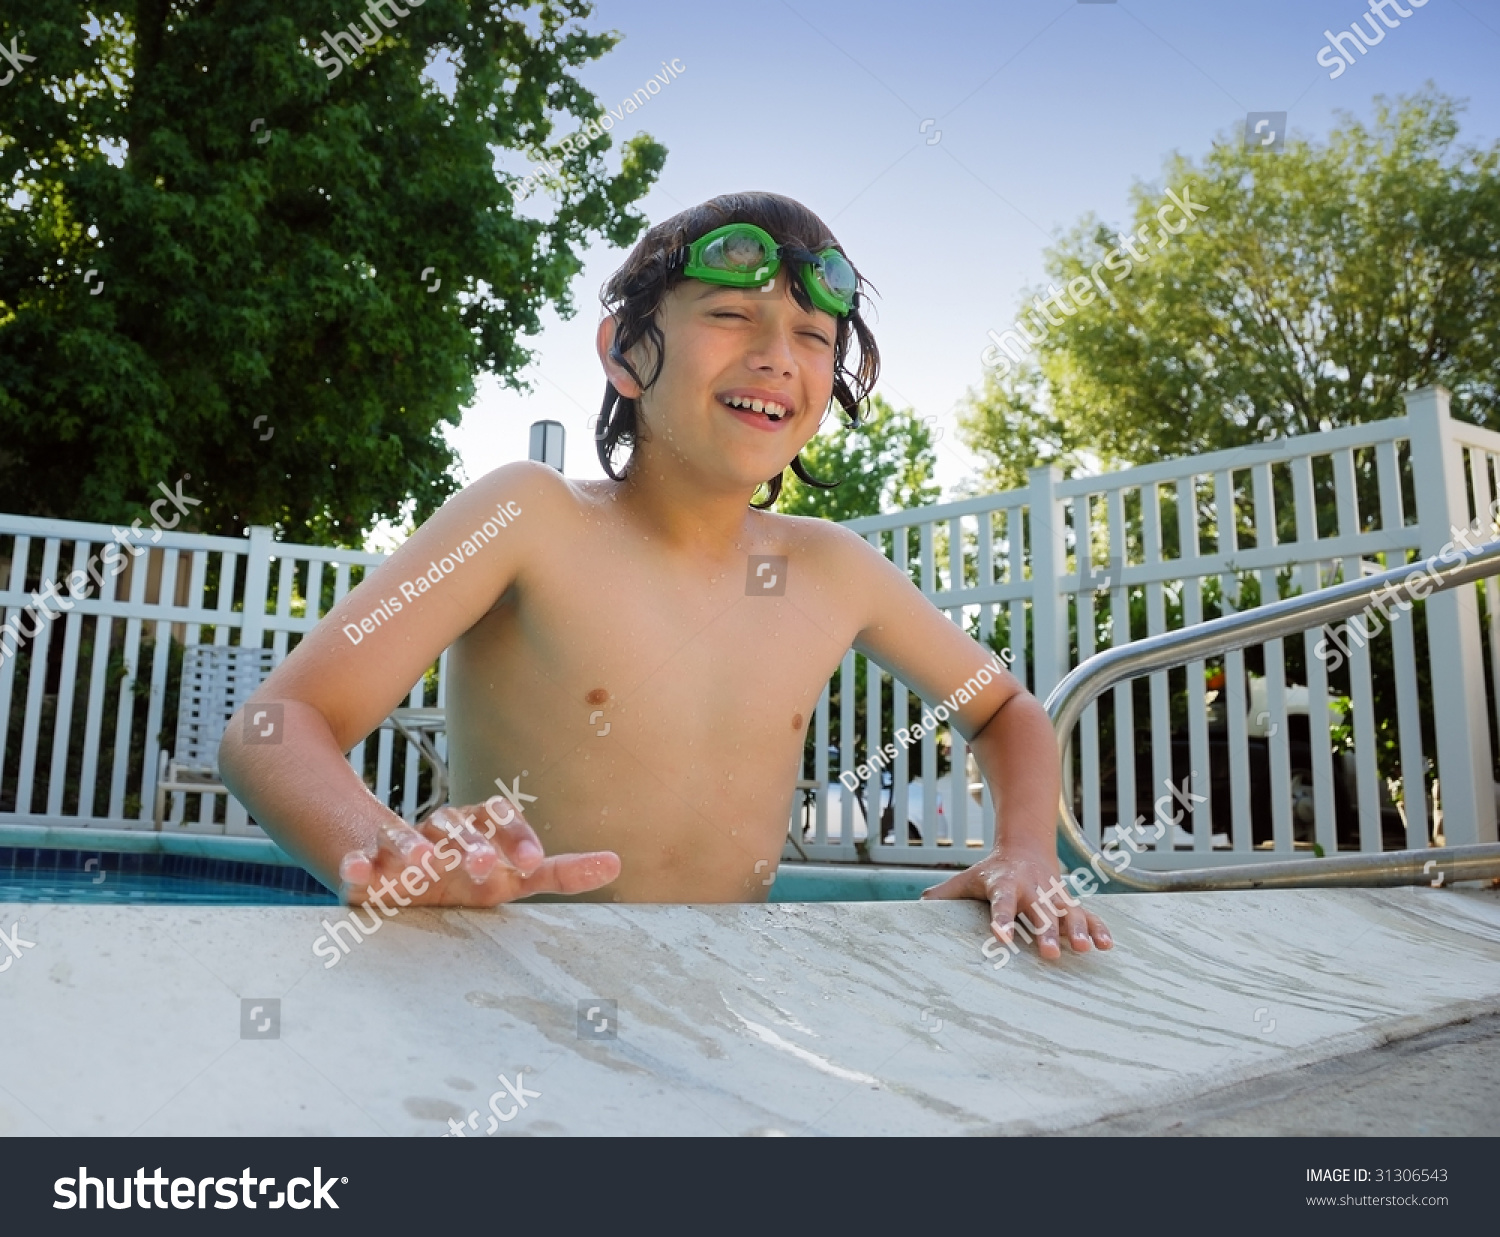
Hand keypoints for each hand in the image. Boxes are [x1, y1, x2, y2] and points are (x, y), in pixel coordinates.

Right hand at [337, 800, 619, 906]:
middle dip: (471, 844)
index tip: (530, 862)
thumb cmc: (465, 878)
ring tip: (423, 863)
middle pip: (457, 823)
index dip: (517, 836)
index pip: (501, 816)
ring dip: (414, 845)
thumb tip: (616, 863)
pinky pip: (358, 857)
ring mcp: (401, 844)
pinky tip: (357, 873)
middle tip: (485, 867)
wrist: (396, 874)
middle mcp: (441, 830)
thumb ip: (559, 873)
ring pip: (406, 834)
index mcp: (479, 828)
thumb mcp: (513, 879)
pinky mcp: (366, 863)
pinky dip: (357, 863)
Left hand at [920, 846, 1110, 958]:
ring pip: (1067, 912)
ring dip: (1077, 930)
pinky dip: (1098, 928)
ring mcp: (1053, 895)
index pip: (1001, 903)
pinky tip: (1108, 946)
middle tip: (1050, 953)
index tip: (1000, 938)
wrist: (1025, 846)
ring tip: (1086, 949)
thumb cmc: (991, 872)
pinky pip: (1086, 914)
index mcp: (1004, 885)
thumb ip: (945, 894)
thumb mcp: (968, 878)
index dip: (1001, 920)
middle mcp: (1031, 889)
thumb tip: (918, 906)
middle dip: (1046, 931)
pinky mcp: (1069, 901)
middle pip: (1039, 911)